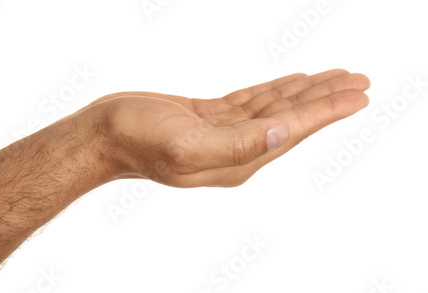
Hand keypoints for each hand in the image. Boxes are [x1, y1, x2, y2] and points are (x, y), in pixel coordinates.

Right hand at [76, 69, 369, 186]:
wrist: (104, 134)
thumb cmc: (136, 141)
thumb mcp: (185, 146)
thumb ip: (237, 145)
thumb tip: (284, 133)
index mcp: (236, 160)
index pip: (292, 131)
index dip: (326, 111)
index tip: (357, 94)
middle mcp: (236, 149)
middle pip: (291, 119)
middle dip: (325, 99)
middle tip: (357, 81)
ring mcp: (223, 133)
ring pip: (275, 108)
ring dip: (305, 93)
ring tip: (334, 79)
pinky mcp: (210, 118)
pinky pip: (252, 102)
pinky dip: (275, 91)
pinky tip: (290, 85)